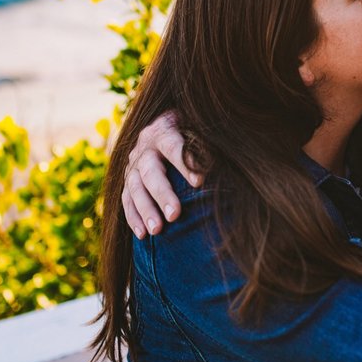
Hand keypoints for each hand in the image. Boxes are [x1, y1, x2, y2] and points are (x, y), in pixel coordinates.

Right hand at [121, 111, 202, 236]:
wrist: (166, 125)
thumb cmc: (193, 130)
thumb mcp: (200, 127)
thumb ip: (209, 140)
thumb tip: (233, 151)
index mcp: (165, 130)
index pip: (172, 145)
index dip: (184, 163)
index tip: (199, 182)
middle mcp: (145, 147)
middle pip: (150, 171)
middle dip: (162, 194)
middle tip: (175, 215)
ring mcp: (134, 164)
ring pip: (135, 188)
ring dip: (146, 210)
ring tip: (157, 230)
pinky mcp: (128, 180)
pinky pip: (127, 200)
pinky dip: (133, 218)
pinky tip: (142, 235)